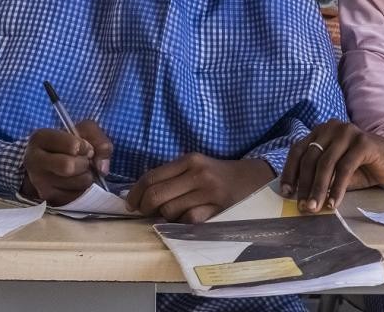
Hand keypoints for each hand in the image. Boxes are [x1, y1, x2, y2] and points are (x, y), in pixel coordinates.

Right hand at [22, 120, 112, 205]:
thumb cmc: (69, 143)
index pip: (73, 146)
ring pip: (75, 183)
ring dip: (86, 177)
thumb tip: (101, 168)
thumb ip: (99, 141)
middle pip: (69, 167)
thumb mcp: (85, 132)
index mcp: (40, 138)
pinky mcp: (47, 197)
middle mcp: (33, 160)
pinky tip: (76, 182)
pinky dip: (82, 189)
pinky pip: (75, 196)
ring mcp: (38, 181)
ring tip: (80, 171)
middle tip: (84, 161)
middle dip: (84, 164)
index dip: (85, 147)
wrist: (51, 162)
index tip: (85, 147)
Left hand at [127, 155, 272, 222]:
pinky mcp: (217, 210)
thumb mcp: (196, 167)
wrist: (253, 180)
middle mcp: (199, 174)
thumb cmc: (218, 175)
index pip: (151, 177)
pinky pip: (188, 221)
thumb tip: (138, 195)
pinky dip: (183, 223)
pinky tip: (189, 218)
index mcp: (190, 160)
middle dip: (145, 208)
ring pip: (169, 211)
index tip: (131, 204)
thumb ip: (171, 177)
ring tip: (172, 214)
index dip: (135, 193)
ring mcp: (209, 193)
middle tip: (145, 213)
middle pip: (156, 195)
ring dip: (165, 217)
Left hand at [280, 120, 383, 212]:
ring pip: (325, 164)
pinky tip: (333, 203)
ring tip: (315, 208)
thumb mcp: (337, 171)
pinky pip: (344, 168)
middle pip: (310, 158)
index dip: (290, 171)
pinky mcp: (363, 142)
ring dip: (318, 189)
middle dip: (304, 185)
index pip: (298, 150)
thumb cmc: (365, 167)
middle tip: (303, 207)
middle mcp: (332, 127)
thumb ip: (321, 177)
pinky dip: (337, 188)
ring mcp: (348, 132)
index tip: (287, 192)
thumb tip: (300, 198)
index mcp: (322, 131)